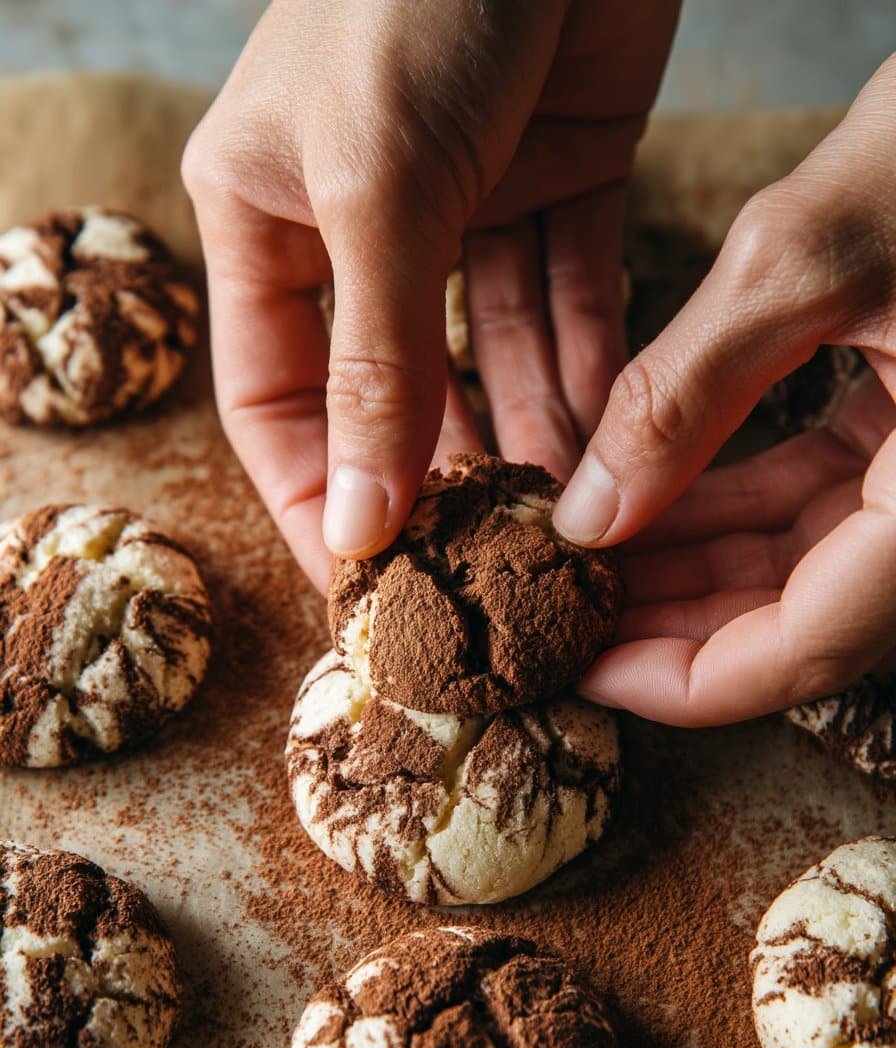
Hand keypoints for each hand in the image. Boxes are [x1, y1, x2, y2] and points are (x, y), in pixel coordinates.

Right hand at [182, 0, 679, 590]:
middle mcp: (360, 219)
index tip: (370, 583)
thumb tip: (358, 515)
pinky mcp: (562, 175)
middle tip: (486, 568)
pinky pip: (572, 297)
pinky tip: (617, 441)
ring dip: (533, 433)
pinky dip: (594, 365)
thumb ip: (373, 360)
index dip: (319, 496)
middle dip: (441, 476)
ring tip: (566, 522)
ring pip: (495, 353)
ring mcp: (465, 202)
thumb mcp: (379, 187)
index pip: (276, 398)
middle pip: (393, 390)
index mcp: (268, 214)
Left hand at [553, 56, 895, 724]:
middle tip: (566, 613)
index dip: (685, 679)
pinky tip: (643, 493)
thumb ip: (683, 395)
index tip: (585, 671)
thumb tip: (588, 518)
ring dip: (689, 565)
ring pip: (796, 563)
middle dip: (671, 624)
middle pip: (794, 618)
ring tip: (584, 555)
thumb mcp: (805, 257)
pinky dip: (726, 503)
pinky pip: (811, 497)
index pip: (806, 646)